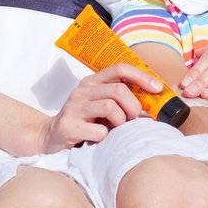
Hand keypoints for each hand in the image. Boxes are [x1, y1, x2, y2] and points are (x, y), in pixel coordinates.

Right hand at [37, 65, 162, 150]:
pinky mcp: (69, 126)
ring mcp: (74, 107)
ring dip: (120, 122)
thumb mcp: (100, 103)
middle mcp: (82, 90)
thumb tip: (153, 101)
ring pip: (110, 108)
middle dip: (133, 107)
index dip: (142, 77)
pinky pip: (99, 130)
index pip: (120, 68)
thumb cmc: (84, 121)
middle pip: (119, 90)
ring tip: (114, 129)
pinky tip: (98, 138)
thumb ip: (121, 98)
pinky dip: (105, 136)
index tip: (157, 89)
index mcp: (93, 81)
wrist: (50, 137)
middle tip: (132, 119)